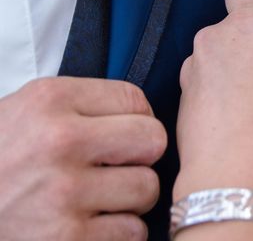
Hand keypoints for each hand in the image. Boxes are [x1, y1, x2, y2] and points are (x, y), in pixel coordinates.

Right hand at [0, 77, 166, 239]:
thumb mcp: (23, 113)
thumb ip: (81, 107)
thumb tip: (143, 115)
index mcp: (50, 101)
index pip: (136, 101)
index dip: (135, 120)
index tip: (120, 136)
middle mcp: (58, 142)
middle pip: (154, 141)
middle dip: (141, 157)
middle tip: (118, 168)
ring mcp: (63, 195)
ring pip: (147, 189)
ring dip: (130, 199)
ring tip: (97, 200)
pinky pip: (131, 232)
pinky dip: (117, 234)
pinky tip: (86, 227)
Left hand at [175, 0, 252, 199]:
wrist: (227, 168)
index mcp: (249, 27)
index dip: (251, 4)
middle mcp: (214, 37)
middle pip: (227, 29)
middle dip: (241, 45)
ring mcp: (191, 65)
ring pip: (212, 56)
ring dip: (225, 70)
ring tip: (242, 103)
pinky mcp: (178, 92)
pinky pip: (201, 81)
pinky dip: (211, 92)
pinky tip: (225, 119)